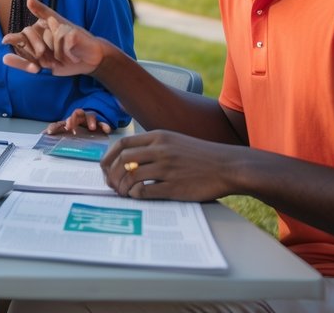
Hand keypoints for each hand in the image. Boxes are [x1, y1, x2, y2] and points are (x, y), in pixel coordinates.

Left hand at [1, 0, 107, 76]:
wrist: (90, 60)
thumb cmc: (65, 61)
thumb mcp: (43, 64)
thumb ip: (24, 63)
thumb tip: (3, 59)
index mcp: (38, 32)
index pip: (22, 35)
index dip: (14, 38)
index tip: (4, 40)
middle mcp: (46, 25)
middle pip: (31, 37)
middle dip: (38, 53)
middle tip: (51, 62)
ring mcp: (59, 25)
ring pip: (49, 44)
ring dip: (57, 57)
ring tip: (66, 57)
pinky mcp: (71, 29)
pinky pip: (63, 45)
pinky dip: (68, 55)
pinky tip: (74, 55)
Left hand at [47, 108, 111, 135]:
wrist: (90, 128)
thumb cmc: (75, 129)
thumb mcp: (64, 131)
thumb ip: (55, 130)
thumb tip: (43, 133)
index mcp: (70, 120)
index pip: (63, 121)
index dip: (58, 125)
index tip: (56, 131)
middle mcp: (80, 118)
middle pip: (77, 114)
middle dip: (73, 119)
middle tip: (70, 126)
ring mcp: (90, 121)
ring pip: (90, 116)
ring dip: (90, 121)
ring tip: (92, 128)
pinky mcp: (100, 126)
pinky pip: (103, 124)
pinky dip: (105, 125)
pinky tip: (106, 130)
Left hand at [101, 130, 237, 201]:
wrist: (229, 166)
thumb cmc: (201, 156)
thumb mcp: (175, 141)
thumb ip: (153, 145)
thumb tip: (128, 158)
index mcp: (159, 137)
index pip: (122, 144)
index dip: (108, 157)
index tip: (104, 168)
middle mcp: (160, 150)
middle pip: (123, 160)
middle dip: (111, 174)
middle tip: (111, 184)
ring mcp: (167, 168)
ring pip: (131, 176)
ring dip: (122, 186)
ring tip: (123, 192)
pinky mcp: (174, 186)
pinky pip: (145, 191)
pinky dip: (135, 194)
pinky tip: (137, 196)